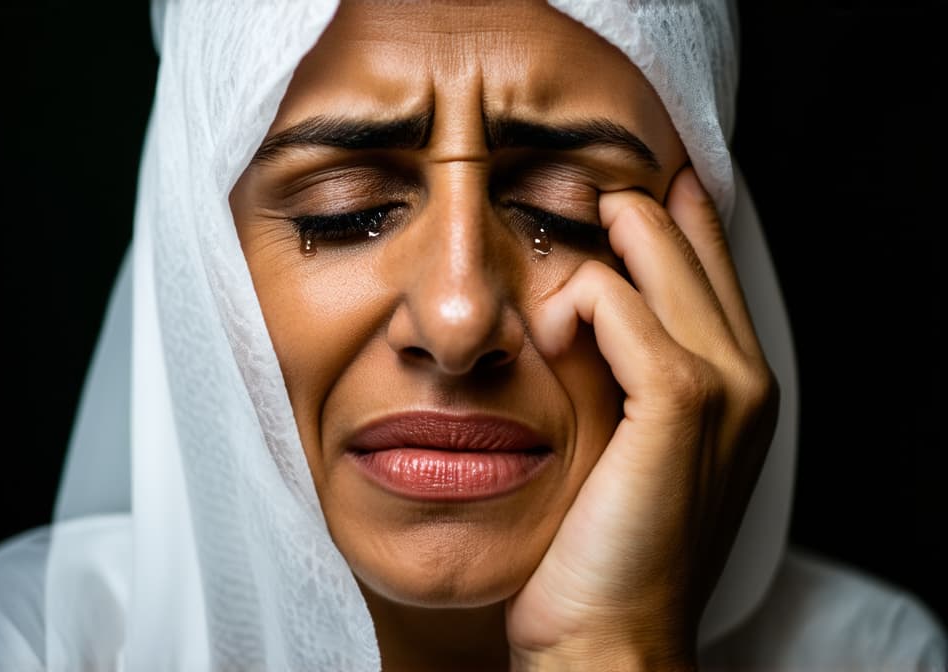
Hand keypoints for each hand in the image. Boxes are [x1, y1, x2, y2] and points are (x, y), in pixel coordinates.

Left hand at [505, 168, 778, 669]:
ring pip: (659, 261)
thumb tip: (582, 312)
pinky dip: (583, 301)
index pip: (708, 266)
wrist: (611, 637)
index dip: (668, 216)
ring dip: (605, 240)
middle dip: (632, 207)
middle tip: (575, 192)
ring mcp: (723, 389)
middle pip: (689, 246)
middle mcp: (746, 377)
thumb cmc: (606, 548)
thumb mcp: (624, 450)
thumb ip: (622, 378)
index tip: (618, 186)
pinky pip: (626, 310)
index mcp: (738, 385)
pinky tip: (548, 326)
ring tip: (555, 244)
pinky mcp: (680, 407)